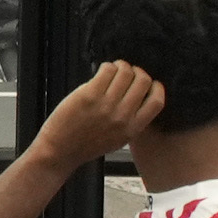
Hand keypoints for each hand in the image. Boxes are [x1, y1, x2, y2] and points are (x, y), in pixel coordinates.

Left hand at [25, 60, 167, 177]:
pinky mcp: (89, 95)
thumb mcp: (119, 138)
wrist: (60, 150)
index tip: (149, 83)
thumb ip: (132, 120)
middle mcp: (123, 116)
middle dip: (137, 72)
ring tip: (113, 70)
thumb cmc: (87, 144)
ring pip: (125, 72)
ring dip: (121, 66)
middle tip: (127, 73)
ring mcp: (106, 104)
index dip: (155, 87)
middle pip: (143, 81)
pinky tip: (101, 72)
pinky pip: (106, 70)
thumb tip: (139, 94)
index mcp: (133, 128)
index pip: (157, 101)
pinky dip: (106, 67)